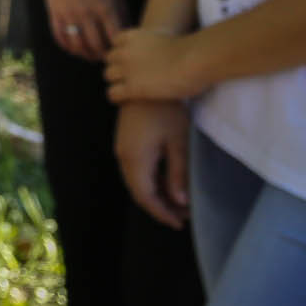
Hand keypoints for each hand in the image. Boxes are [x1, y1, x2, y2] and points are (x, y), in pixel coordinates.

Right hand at [40, 0, 127, 61]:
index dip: (119, 48)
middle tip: (105, 57)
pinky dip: (67, 47)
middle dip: (102, 55)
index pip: (115, 38)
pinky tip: (74, 48)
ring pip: (77, 45)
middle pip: (96, 45)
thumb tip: (128, 36)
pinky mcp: (54, 14)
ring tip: (90, 56)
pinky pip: (60, 38)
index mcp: (106, 8)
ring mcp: (69, 14)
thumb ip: (121, 15)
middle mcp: (87, 13)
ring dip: (85, 55)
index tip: (120, 50)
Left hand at [107, 27, 206, 103]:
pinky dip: (117, 97)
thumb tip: (161, 54)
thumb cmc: (191, 51)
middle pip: (109, 59)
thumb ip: (154, 44)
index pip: (116, 42)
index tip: (131, 59)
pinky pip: (112, 93)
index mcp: (134, 36)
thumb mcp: (166, 38)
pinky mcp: (132, 88)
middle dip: (118, 66)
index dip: (122, 51)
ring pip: (108, 75)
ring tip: (127, 89)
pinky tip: (125, 100)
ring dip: (116, 82)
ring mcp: (127, 69)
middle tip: (130, 76)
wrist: (194, 61)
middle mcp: (125, 51)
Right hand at [114, 99, 192, 228]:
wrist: (144, 81)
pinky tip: (168, 183)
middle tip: (183, 217)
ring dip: (156, 194)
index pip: (146, 197)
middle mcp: (123, 157)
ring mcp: (122, 149)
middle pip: (138, 191)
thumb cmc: (166, 110)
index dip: (162, 213)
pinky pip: (136, 170)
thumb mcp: (178, 141)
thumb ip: (177, 173)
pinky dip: (151, 181)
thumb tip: (179, 201)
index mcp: (135, 159)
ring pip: (136, 181)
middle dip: (160, 207)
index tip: (180, 223)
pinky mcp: (126, 142)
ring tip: (179, 203)